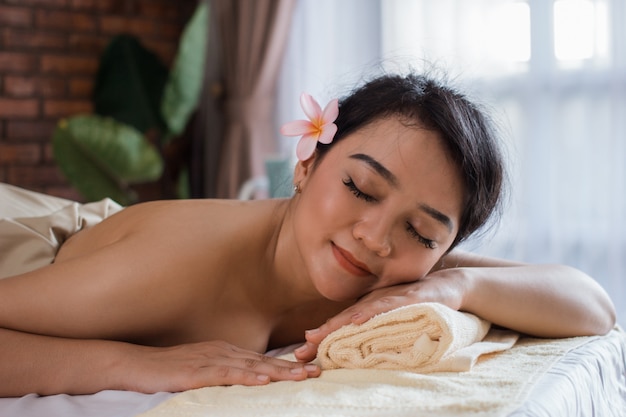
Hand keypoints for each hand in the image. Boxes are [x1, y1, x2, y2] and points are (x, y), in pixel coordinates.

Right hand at [122, 340, 320, 392]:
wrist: (134, 364)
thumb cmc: (166, 369)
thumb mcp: (200, 370)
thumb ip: (222, 373)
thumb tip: (244, 382)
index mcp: (224, 351)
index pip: (261, 359)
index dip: (286, 365)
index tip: (309, 369)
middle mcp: (222, 352)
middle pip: (262, 361)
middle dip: (291, 367)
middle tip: (316, 371)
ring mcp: (210, 360)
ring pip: (251, 366)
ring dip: (278, 371)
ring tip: (301, 376)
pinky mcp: (196, 371)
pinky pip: (226, 374)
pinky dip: (247, 376)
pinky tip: (263, 380)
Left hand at [294, 268, 467, 362]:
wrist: (450, 284)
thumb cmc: (417, 299)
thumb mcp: (392, 313)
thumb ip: (373, 324)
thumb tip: (352, 343)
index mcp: (370, 306)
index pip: (341, 324)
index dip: (321, 337)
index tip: (300, 352)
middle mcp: (375, 301)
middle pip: (344, 319)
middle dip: (322, 335)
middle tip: (301, 351)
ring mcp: (391, 298)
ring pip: (360, 313)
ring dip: (338, 326)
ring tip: (319, 336)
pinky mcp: (408, 298)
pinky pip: (387, 306)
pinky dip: (370, 313)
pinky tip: (356, 319)